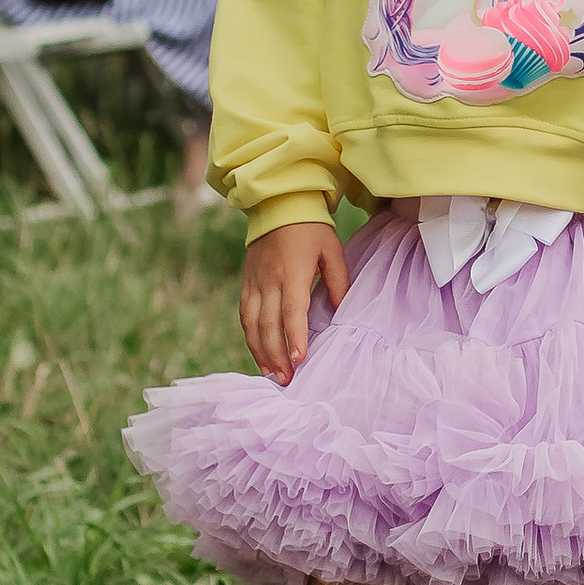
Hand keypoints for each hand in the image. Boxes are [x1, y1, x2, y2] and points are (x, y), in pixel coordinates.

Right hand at [241, 220, 348, 383]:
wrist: (277, 205)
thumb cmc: (311, 228)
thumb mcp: (332, 250)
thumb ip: (337, 281)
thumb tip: (339, 311)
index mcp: (293, 272)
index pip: (292, 311)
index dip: (295, 337)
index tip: (300, 360)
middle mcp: (269, 280)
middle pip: (268, 325)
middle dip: (277, 355)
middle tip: (287, 380)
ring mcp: (254, 282)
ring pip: (252, 324)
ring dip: (260, 351)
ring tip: (272, 374)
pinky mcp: (246, 283)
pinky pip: (244, 315)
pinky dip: (250, 337)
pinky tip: (258, 353)